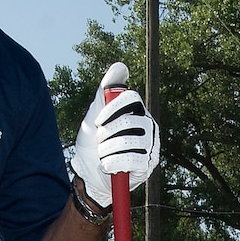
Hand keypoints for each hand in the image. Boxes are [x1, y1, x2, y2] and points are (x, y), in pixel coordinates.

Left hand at [70, 61, 159, 206]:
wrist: (89, 173)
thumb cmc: (93, 142)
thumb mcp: (95, 112)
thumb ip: (106, 89)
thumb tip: (120, 67)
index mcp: (137, 111)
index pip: (131, 99)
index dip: (112, 110)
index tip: (97, 122)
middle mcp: (148, 126)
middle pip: (127, 121)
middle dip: (106, 134)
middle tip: (100, 142)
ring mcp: (150, 146)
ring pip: (127, 142)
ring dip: (107, 150)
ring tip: (103, 155)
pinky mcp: (148, 165)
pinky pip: (130, 160)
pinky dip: (112, 164)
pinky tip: (109, 166)